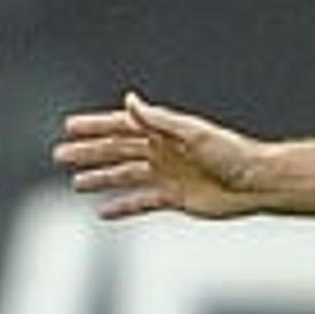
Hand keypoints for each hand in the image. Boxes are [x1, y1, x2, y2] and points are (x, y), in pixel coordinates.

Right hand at [54, 92, 264, 218]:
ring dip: (101, 179)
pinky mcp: (175, 198)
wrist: (254, 183)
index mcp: (164, 132)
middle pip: (117, 151)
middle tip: (60, 155)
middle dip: (88, 153)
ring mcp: (167, 175)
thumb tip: (130, 100)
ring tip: (76, 184)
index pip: (121, 126)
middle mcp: (162, 151)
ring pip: (125, 176)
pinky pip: (142, 203)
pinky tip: (104, 213)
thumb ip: (158, 119)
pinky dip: (123, 208)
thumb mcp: (191, 132)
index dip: (95, 126)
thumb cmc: (230, 153)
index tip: (69, 127)